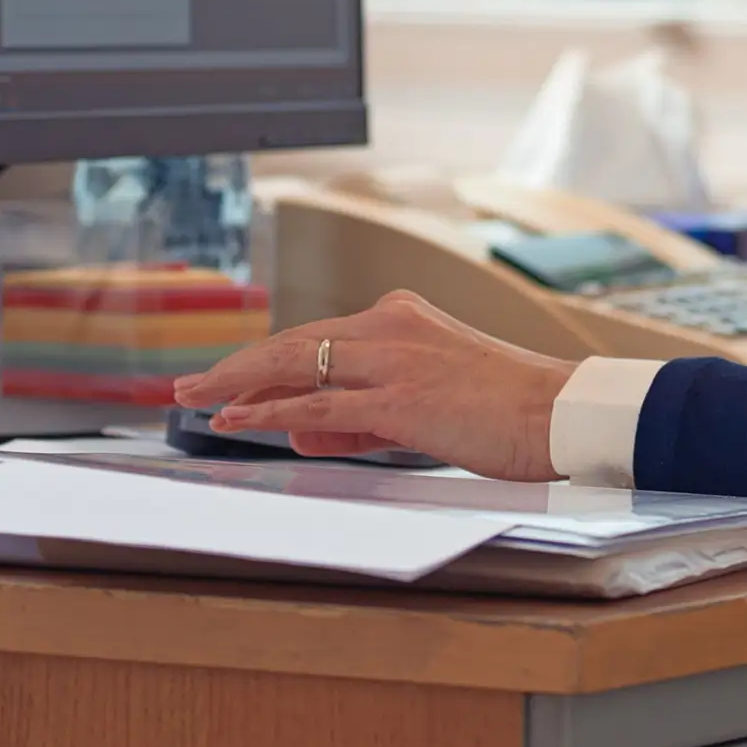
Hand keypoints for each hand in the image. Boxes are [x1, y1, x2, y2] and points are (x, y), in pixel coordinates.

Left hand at [169, 291, 575, 479]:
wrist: (559, 412)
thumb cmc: (506, 412)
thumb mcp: (426, 405)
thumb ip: (361, 415)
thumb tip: (299, 428)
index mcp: (401, 318)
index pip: (315, 340)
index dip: (264, 360)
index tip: (226, 377)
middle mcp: (389, 327)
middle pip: (291, 343)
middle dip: (234, 366)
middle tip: (187, 386)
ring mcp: (392, 360)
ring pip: (294, 365)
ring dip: (236, 384)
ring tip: (194, 402)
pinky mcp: (398, 399)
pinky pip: (318, 403)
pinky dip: (269, 410)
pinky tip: (237, 420)